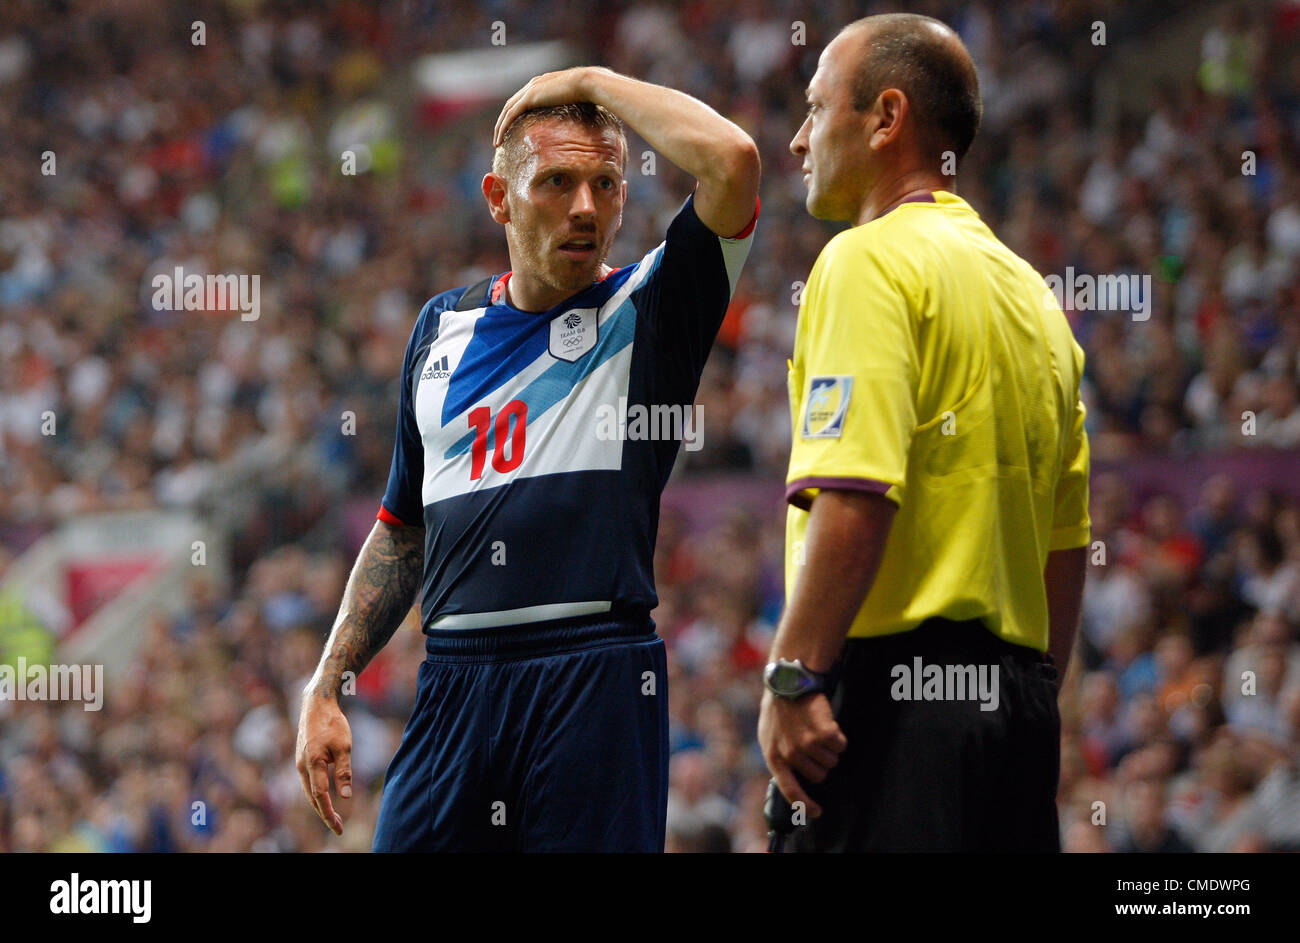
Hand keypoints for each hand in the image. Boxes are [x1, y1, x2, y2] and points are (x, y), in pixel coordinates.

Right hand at [295, 693, 352, 835]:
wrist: (316, 704)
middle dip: (324, 814)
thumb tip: (345, 796)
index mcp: (312, 764)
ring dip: (319, 805)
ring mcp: (300, 763)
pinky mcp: (302, 759)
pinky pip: (308, 782)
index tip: (338, 828)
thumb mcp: (344, 746)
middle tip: (338, 828)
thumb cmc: (332, 723)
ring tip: (333, 818)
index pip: (320, 796)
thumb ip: (344, 772)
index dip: (329, 814)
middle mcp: (302, 766)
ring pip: (308, 791)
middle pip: (312, 798)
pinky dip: (315, 794)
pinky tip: (324, 799)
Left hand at [493, 66, 608, 146]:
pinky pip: (511, 115)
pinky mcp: (530, 98)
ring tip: (497, 142)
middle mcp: (534, 85)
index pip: (523, 100)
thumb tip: (588, 118)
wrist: (589, 82)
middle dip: (504, 121)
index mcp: (544, 84)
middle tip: (500, 137)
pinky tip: (499, 139)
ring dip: (500, 127)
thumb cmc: (592, 91)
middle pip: (511, 105)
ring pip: (508, 111)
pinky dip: (503, 127)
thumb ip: (577, 106)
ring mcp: (530, 90)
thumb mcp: (581, 100)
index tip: (513, 128)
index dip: (516, 114)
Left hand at [758, 689, 846, 817]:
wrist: (788, 682)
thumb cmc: (779, 710)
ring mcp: (807, 745)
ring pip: (832, 761)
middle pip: (819, 776)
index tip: (817, 812)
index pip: (790, 790)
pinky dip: (838, 737)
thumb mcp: (769, 736)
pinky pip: (840, 746)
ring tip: (817, 729)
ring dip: (830, 748)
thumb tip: (791, 780)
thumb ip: (779, 758)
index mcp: (774, 757)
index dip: (805, 804)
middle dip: (821, 762)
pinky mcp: (824, 733)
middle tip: (814, 742)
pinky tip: (827, 723)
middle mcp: (790, 754)